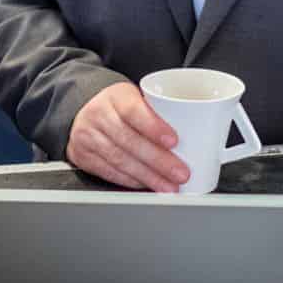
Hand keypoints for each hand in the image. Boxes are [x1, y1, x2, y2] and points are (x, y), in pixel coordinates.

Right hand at [66, 82, 190, 192]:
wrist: (85, 109)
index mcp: (116, 96)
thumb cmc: (121, 106)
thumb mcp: (138, 99)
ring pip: (120, 160)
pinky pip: (109, 172)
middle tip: (180, 174)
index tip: (174, 141)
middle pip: (129, 140)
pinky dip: (131, 181)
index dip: (153, 127)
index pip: (133, 110)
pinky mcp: (83, 156)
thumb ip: (160, 113)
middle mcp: (99, 114)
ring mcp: (88, 136)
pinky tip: (147, 186)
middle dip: (158, 161)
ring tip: (169, 186)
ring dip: (148, 177)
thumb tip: (199, 136)